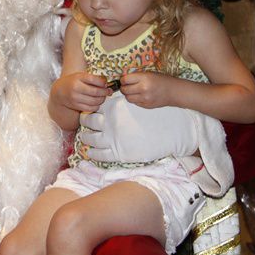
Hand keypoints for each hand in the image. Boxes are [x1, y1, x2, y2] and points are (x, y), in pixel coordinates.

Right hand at [50, 71, 109, 113]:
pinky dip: (96, 106)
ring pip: (95, 101)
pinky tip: (97, 103)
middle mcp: (76, 88)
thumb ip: (92, 78)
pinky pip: (90, 108)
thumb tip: (106, 83)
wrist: (59, 91)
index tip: (106, 84)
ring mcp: (75, 98)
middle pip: (96, 92)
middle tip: (108, 91)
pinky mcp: (76, 106)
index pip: (95, 80)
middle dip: (105, 92)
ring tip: (103, 97)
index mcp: (78, 78)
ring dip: (102, 99)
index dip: (103, 83)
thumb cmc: (73, 82)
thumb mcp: (80, 76)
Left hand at [80, 93, 199, 162]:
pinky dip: (93, 153)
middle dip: (84, 121)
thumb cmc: (154, 115)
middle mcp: (110, 123)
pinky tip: (91, 152)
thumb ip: (122, 103)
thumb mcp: (136, 103)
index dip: (89, 109)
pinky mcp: (118, 153)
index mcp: (114, 109)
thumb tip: (111, 99)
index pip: (94, 107)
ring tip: (84, 137)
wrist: (170, 130)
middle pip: (88, 121)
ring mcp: (113, 139)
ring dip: (85, 137)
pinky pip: (100, 155)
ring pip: (90, 138)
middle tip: (84, 122)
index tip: (88, 111)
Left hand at [120, 71, 174, 108]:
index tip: (124, 79)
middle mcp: (143, 89)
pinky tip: (140, 95)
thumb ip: (137, 76)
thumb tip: (124, 79)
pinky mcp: (146, 105)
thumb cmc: (162, 80)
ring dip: (128, 94)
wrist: (174, 91)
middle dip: (123, 87)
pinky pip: (135, 103)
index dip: (123, 79)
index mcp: (144, 78)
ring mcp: (145, 99)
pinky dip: (135, 99)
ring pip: (128, 98)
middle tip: (126, 85)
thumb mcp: (149, 73)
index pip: (125, 80)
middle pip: (124, 90)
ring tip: (132, 91)